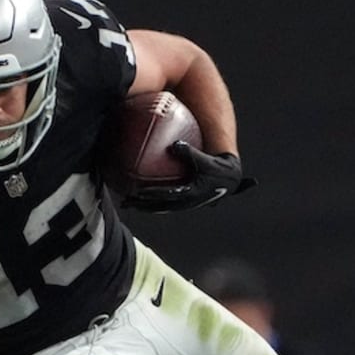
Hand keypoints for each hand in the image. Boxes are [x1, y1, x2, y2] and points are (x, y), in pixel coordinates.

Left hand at [124, 142, 256, 211]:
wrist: (229, 180)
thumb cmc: (217, 167)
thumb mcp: (205, 160)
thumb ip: (189, 152)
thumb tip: (173, 145)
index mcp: (192, 192)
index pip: (168, 195)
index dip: (153, 194)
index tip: (138, 192)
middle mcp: (187, 202)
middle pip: (160, 207)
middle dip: (142, 205)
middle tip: (126, 202)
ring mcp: (185, 205)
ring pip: (160, 209)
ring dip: (144, 207)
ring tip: (127, 204)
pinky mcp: (183, 203)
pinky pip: (164, 205)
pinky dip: (151, 204)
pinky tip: (138, 200)